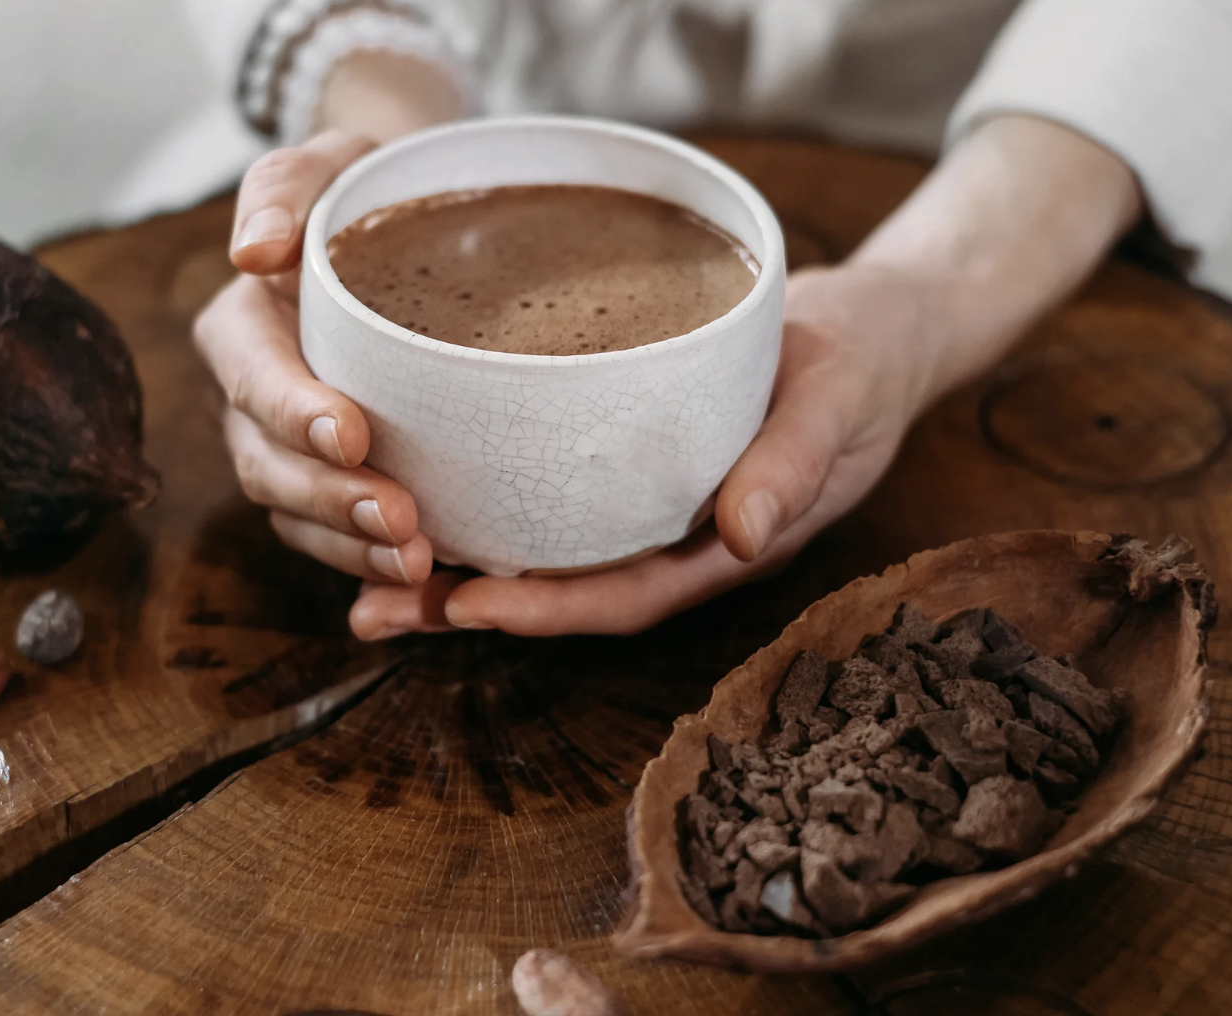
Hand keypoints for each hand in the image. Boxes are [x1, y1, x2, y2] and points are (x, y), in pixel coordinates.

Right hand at [195, 129, 437, 589]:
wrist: (411, 232)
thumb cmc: (368, 192)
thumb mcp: (329, 163)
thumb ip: (284, 189)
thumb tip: (252, 251)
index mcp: (242, 331)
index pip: (252, 378)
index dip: (293, 411)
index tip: (351, 432)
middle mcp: (254, 404)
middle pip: (270, 467)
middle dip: (330, 501)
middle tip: (400, 523)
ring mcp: (290, 455)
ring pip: (300, 519)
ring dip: (353, 550)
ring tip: (418, 565)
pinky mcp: (335, 488)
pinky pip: (340, 544)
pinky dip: (373, 574)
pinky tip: (427, 590)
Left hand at [354, 114, 1141, 637]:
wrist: (870, 329)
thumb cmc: (859, 365)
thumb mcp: (839, 401)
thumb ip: (796, 461)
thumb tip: (746, 531)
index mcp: (722, 544)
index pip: (624, 595)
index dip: (547, 608)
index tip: (469, 602)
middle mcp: (671, 539)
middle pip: (560, 591)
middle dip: (468, 608)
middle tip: (372, 612)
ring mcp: (643, 506)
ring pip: (540, 554)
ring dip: (453, 571)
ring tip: (362, 580)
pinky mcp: (618, 462)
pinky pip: (542, 499)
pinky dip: (480, 506)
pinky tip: (412, 496)